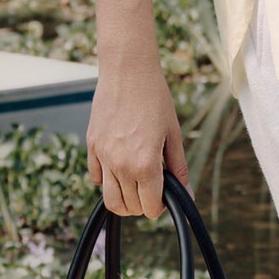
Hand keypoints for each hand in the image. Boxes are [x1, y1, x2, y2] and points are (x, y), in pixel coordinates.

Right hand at [86, 0, 187, 215]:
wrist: (128, 71)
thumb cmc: (155, 99)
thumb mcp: (173, 134)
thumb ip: (178, 168)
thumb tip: (186, 195)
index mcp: (145, 164)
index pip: (149, 207)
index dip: (159, 206)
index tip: (164, 197)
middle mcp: (120, 164)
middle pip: (128, 207)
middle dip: (143, 205)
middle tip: (153, 191)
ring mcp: (103, 156)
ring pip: (109, 198)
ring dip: (124, 200)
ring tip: (136, 186)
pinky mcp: (91, 145)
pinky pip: (96, 177)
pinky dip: (107, 180)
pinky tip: (120, 168)